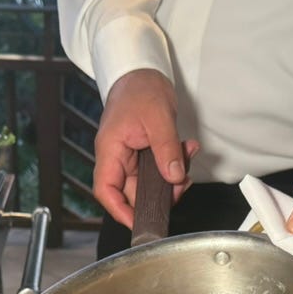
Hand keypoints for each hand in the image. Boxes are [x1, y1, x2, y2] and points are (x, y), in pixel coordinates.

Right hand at [94, 69, 200, 227]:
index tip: (139, 222)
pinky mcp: (143, 154)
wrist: (141, 71)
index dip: (120, 211)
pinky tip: (186, 150)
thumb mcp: (158, 118)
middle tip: (180, 187)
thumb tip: (174, 178)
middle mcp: (117, 157)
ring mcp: (130, 157)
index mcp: (110, 150)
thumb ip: (166, 150)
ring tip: (186, 159)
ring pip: (149, 182)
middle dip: (158, 194)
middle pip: (132, 192)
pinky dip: (174, 165)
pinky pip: (158, 169)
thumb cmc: (140, 88)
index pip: (106, 191)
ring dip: (171, 177)